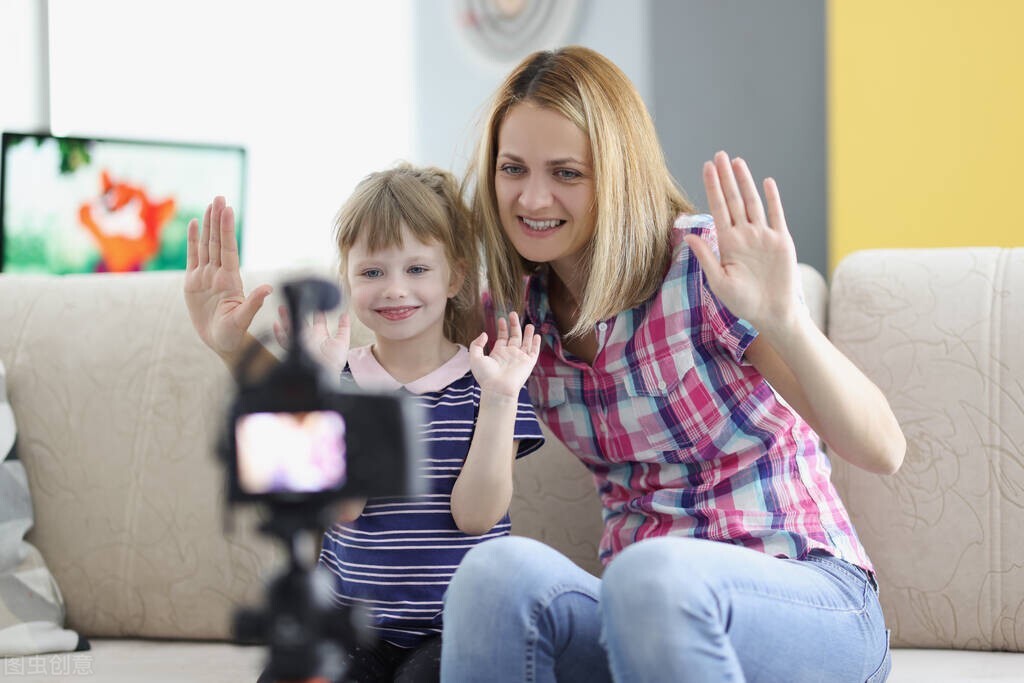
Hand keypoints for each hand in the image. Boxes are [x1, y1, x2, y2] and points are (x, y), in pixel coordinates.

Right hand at [184, 197, 271, 355]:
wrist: (223, 343)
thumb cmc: (234, 334)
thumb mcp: (243, 320)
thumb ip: (253, 303)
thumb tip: (268, 289)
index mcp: (231, 280)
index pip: (228, 249)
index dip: (227, 230)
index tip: (228, 210)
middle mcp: (219, 274)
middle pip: (217, 242)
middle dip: (218, 220)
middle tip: (219, 197)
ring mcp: (206, 277)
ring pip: (206, 246)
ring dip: (208, 225)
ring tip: (210, 205)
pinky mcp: (193, 282)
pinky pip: (193, 257)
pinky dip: (193, 240)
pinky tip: (195, 224)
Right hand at [273, 306, 351, 373]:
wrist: (328, 375)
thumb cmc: (335, 362)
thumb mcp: (342, 342)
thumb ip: (344, 328)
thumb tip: (345, 314)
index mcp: (320, 334)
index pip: (317, 319)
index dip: (316, 310)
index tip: (314, 300)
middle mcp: (309, 337)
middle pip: (301, 321)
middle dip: (296, 310)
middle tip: (293, 299)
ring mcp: (301, 342)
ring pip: (291, 328)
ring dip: (286, 318)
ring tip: (282, 308)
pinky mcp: (296, 349)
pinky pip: (285, 341)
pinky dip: (280, 334)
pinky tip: (276, 325)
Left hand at [468, 312, 540, 397]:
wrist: (498, 388)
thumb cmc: (485, 376)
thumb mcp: (475, 357)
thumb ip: (477, 344)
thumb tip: (484, 334)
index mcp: (498, 353)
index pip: (502, 337)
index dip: (502, 328)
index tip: (501, 319)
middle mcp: (510, 354)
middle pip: (514, 337)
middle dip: (514, 325)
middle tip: (513, 314)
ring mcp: (519, 358)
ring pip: (525, 343)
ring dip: (527, 333)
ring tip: (529, 324)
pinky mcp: (528, 363)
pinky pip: (534, 351)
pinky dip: (536, 343)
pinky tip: (537, 335)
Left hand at [685, 151, 800, 335]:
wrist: (771, 313)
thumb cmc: (743, 302)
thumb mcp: (719, 281)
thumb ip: (706, 257)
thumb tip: (689, 236)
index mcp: (727, 243)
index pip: (717, 209)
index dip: (711, 187)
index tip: (706, 168)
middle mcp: (744, 235)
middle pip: (733, 200)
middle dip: (725, 178)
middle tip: (719, 155)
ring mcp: (763, 236)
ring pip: (753, 203)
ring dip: (745, 182)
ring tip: (737, 162)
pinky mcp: (781, 241)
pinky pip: (776, 215)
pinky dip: (772, 198)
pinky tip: (766, 182)